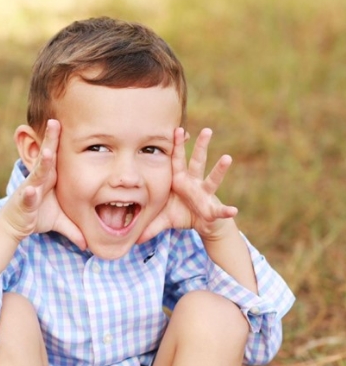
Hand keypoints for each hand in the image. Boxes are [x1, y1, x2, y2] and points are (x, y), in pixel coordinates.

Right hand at [0, 120, 85, 248]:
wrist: (13, 227)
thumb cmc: (36, 215)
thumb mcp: (60, 219)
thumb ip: (76, 225)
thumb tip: (92, 239)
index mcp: (49, 177)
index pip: (55, 155)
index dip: (59, 139)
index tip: (67, 121)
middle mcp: (39, 179)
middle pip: (45, 157)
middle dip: (49, 140)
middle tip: (54, 122)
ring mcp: (30, 189)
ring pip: (36, 174)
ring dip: (42, 163)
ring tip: (48, 152)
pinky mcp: (23, 203)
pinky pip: (26, 197)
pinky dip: (28, 194)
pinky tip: (30, 189)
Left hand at [138, 127, 237, 242]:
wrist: (201, 224)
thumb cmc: (181, 213)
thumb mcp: (162, 218)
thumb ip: (148, 224)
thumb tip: (131, 235)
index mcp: (180, 181)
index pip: (177, 160)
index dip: (177, 146)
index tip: (176, 129)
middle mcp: (194, 183)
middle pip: (198, 162)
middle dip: (201, 146)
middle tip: (206, 130)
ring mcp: (205, 194)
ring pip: (213, 179)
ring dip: (219, 169)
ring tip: (227, 158)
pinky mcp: (213, 209)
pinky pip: (220, 210)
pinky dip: (226, 210)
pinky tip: (233, 210)